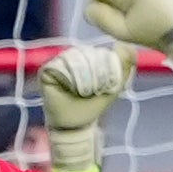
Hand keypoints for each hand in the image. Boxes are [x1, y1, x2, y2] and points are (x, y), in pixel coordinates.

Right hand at [39, 43, 129, 171]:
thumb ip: (124, 66)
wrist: (75, 126)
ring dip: (83, 77)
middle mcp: (70, 57)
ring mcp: (56, 63)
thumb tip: (126, 45)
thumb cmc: (92, 106)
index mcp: (86, 57)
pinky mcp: (46, 72)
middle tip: (93, 91)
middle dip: (95, 74)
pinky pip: (59, 66)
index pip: (98, 51)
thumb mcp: (114, 85)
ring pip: (74, 58)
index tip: (104, 86)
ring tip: (84, 92)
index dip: (104, 68)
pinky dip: (70, 79)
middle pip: (86, 53)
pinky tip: (72, 90)